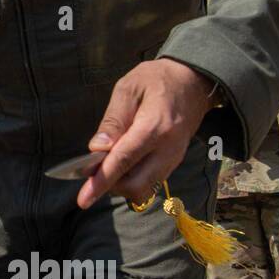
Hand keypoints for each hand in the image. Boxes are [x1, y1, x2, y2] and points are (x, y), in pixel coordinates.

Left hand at [77, 59, 214, 209]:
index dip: (101, 181)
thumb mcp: (129, 89)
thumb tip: (97, 148)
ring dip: (120, 184)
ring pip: (144, 188)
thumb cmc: (157, 80)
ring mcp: (174, 158)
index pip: (123, 161)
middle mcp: (168, 149)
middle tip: (91, 173)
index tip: (83, 199)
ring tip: (105, 165)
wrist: (194, 81)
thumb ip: (113, 120)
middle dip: (110, 186)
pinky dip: (132, 179)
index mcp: (155, 127)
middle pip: (136, 185)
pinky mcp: (174, 162)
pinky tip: (120, 163)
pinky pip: (151, 181)